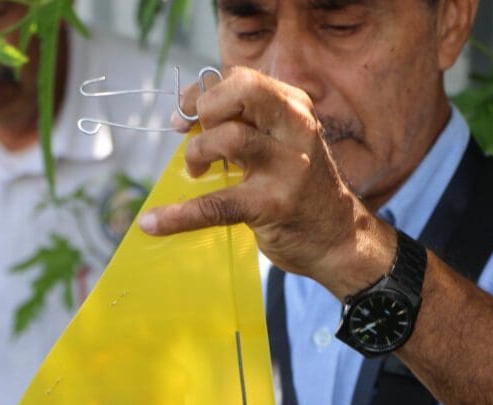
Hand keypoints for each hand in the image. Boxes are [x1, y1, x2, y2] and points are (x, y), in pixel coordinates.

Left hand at [138, 67, 395, 298]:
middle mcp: (297, 129)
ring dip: (197, 152)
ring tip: (196, 172)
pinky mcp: (273, 205)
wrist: (338, 237)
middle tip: (196, 137)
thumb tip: (185, 118)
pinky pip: (216, 204)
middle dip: (206, 108)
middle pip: (243, 90)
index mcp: (295, 108)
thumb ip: (246, 124)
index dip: (203, 93)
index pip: (241, 79)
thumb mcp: (283, 143)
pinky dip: (179, 215)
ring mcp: (289, 167)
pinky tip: (154, 223)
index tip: (184, 116)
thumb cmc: (300, 187)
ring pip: (230, 137)